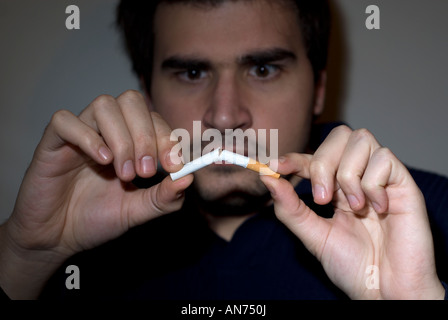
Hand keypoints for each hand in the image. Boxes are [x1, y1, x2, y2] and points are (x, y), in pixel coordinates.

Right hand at [0, 90, 192, 298]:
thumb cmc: (95, 219)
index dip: (168, 137)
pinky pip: (65, 120)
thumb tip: (189, 179)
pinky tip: (102, 161)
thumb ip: (163, 197)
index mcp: (128, 141)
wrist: (57, 238)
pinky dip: (88, 137)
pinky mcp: (51, 142)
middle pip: (131, 101)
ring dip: (121, 138)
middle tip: (145, 170)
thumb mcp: (137, 211)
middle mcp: (106, 131)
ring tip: (123, 173)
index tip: (174, 166)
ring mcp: (79, 134)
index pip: (154, 118)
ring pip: (104, 105)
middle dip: (145, 135)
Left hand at [261, 125, 444, 298]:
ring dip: (347, 174)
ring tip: (354, 207)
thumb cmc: (353, 265)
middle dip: (321, 163)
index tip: (275, 166)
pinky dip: (372, 183)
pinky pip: (384, 158)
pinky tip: (377, 209)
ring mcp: (381, 177)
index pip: (313, 158)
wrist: (385, 290)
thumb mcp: (314, 235)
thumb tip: (267, 178)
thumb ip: (290, 208)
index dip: (294, 157)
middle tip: (322, 199)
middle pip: (339, 136)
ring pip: (360, 139)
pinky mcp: (404, 183)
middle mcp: (359, 176)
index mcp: (337, 188)